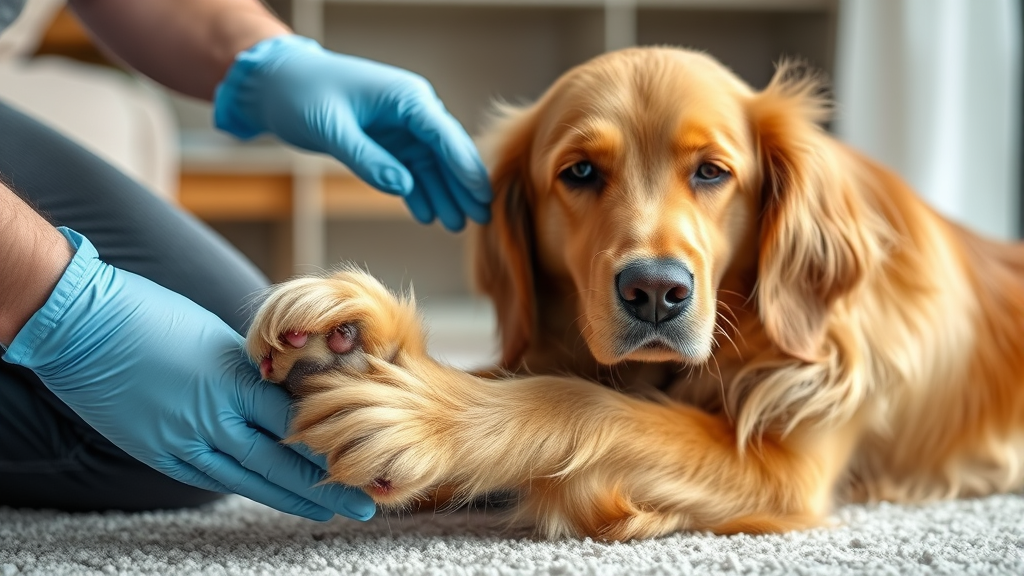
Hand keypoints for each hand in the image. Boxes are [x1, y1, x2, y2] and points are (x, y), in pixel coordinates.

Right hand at [2, 228, 375, 521]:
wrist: (83, 328)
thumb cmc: (153, 317)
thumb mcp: (218, 341)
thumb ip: (251, 375)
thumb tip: (281, 393)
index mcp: (237, 382)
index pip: (298, 423)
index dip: (332, 443)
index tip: (362, 452)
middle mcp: (216, 419)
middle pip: (284, 463)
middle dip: (328, 487)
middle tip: (365, 505)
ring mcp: (186, 442)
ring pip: (251, 480)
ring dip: (291, 497)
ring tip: (327, 511)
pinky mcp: (162, 454)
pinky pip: (212, 478)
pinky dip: (246, 486)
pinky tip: (270, 495)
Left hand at [214, 35, 491, 230]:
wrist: (276, 85)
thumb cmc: (302, 95)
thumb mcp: (333, 129)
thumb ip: (368, 160)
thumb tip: (403, 187)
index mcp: (406, 98)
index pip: (445, 136)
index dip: (465, 168)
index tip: (482, 196)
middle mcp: (410, 111)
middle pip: (447, 152)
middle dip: (463, 185)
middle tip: (481, 219)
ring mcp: (400, 128)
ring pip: (431, 165)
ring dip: (443, 194)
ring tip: (454, 226)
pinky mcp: (386, 143)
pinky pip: (410, 170)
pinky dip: (418, 191)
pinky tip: (427, 214)